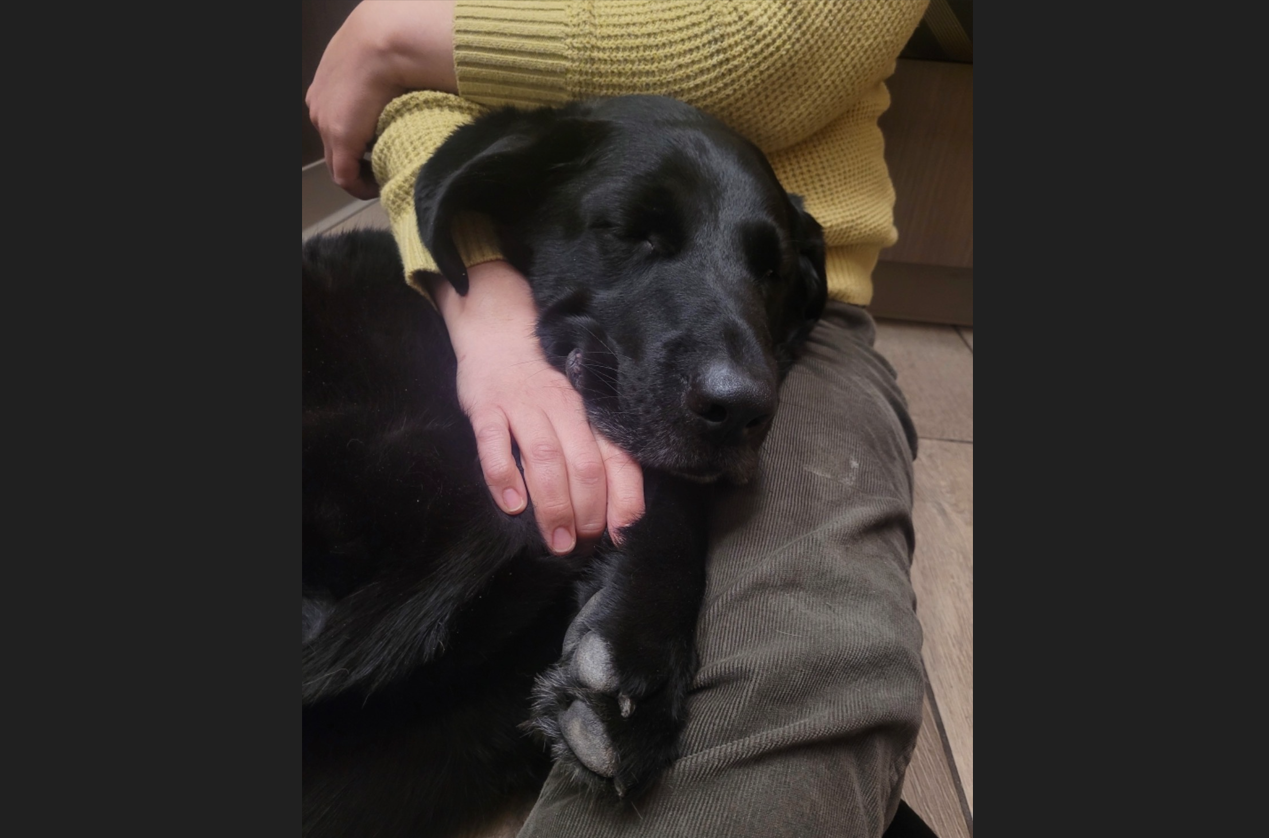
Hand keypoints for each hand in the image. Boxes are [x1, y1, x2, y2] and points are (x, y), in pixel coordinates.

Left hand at [306, 1, 457, 198]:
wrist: (385, 40)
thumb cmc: (390, 44)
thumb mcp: (377, 64)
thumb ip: (379, 82)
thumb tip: (397, 93)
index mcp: (325, 89)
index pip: (336, 126)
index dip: (357, 143)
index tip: (379, 150)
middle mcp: (319, 107)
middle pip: (334, 148)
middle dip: (358, 162)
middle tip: (383, 169)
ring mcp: (325, 123)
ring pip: (338, 164)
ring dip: (360, 174)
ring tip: (384, 177)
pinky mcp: (340, 138)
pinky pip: (345, 177)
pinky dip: (361, 187)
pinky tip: (380, 187)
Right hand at [430, 262, 644, 553]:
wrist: (499, 337)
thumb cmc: (543, 388)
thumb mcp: (577, 413)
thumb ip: (594, 453)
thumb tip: (615, 514)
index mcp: (589, 414)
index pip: (617, 460)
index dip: (623, 500)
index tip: (620, 536)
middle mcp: (561, 409)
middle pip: (584, 465)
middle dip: (587, 511)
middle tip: (580, 544)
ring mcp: (522, 407)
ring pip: (545, 458)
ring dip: (553, 505)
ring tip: (556, 540)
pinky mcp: (486, 408)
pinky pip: (494, 443)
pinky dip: (503, 476)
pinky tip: (511, 505)